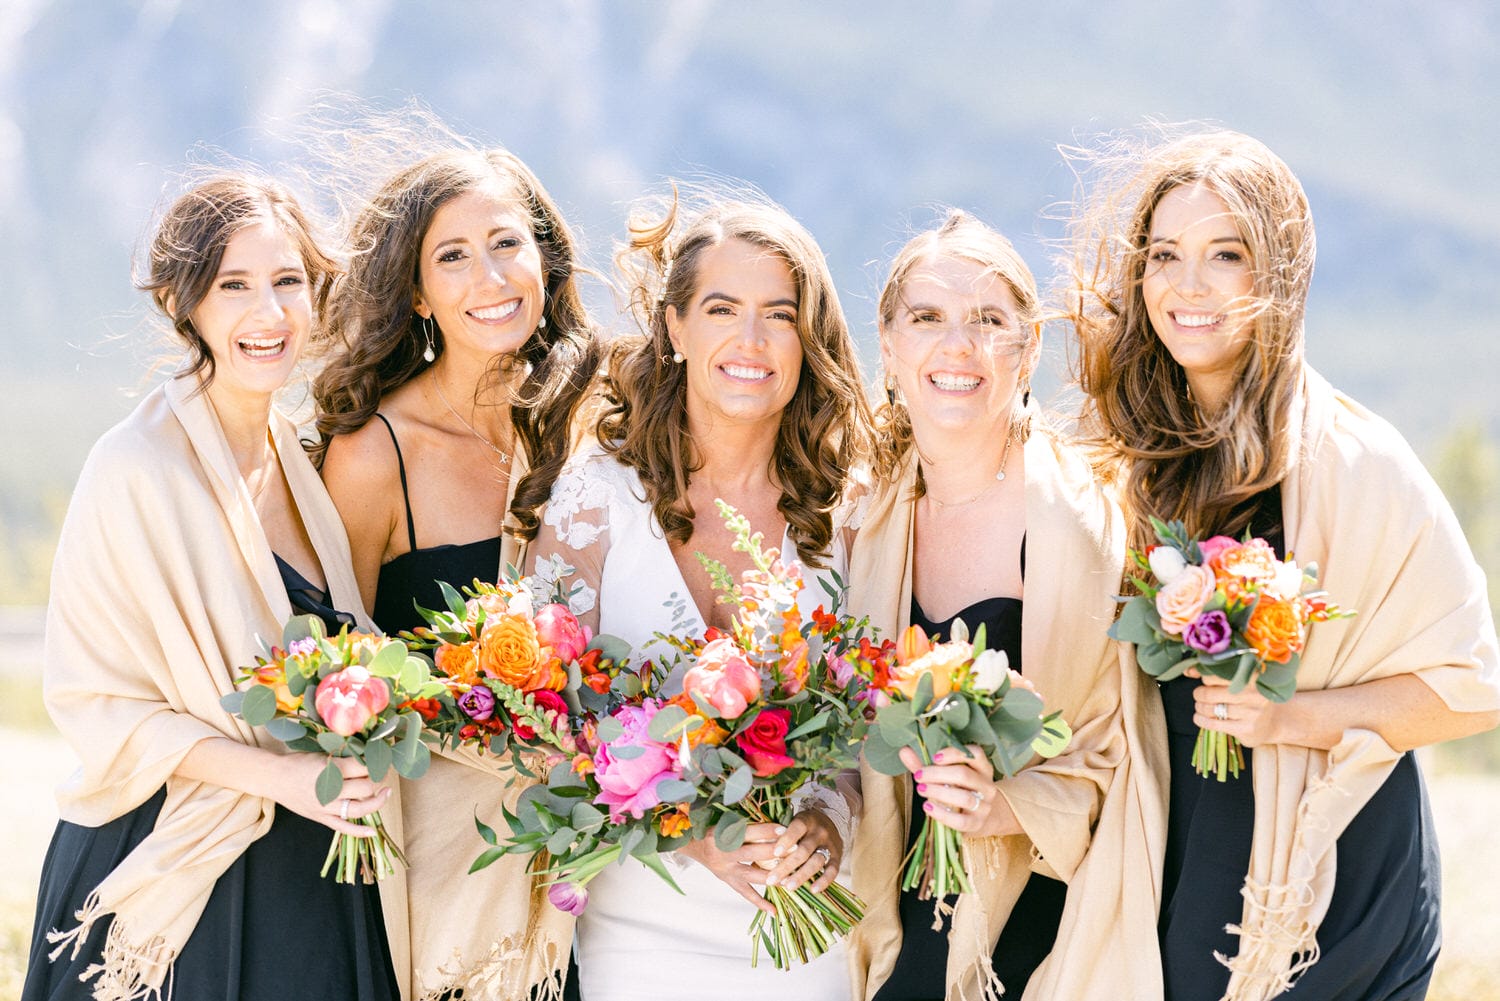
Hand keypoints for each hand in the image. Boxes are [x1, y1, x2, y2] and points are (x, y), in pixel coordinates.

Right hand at [270, 754, 390, 836]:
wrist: (274, 778)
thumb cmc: (299, 762)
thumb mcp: (323, 753)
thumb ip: (345, 756)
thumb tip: (370, 756)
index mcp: (331, 769)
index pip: (364, 768)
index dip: (376, 762)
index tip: (381, 758)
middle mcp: (330, 790)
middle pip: (366, 787)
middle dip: (376, 779)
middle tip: (377, 772)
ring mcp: (325, 807)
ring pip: (359, 808)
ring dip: (376, 801)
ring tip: (385, 792)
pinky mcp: (321, 818)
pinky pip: (343, 828)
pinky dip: (360, 832)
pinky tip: (373, 831)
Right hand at [675, 822, 783, 913]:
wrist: (693, 844)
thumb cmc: (714, 829)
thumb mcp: (725, 821)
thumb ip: (747, 824)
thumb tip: (775, 825)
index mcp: (723, 834)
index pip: (748, 832)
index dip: (766, 830)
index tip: (784, 829)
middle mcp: (724, 853)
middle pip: (753, 853)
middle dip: (775, 851)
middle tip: (795, 849)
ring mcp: (727, 870)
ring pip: (752, 875)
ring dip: (773, 876)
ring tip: (791, 878)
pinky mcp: (728, 881)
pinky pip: (746, 894)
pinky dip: (760, 903)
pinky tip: (774, 911)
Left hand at [762, 810, 841, 893]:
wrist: (831, 820)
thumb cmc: (802, 826)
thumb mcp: (790, 823)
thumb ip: (775, 838)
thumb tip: (752, 857)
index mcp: (806, 820)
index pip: (796, 828)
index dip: (786, 840)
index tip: (774, 853)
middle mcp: (819, 832)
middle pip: (804, 850)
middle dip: (787, 866)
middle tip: (771, 880)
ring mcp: (830, 845)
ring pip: (817, 861)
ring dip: (802, 875)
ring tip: (788, 887)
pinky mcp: (838, 857)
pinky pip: (833, 871)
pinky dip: (824, 881)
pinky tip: (812, 890)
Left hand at [901, 745, 1020, 838]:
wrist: (978, 818)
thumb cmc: (958, 790)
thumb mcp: (944, 775)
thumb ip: (925, 764)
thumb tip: (904, 751)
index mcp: (982, 768)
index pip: (975, 754)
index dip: (954, 753)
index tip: (934, 757)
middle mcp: (987, 785)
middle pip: (964, 775)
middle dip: (938, 774)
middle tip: (919, 776)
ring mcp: (985, 806)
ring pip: (964, 797)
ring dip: (938, 792)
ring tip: (921, 789)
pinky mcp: (977, 824)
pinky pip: (961, 820)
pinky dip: (942, 814)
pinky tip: (927, 807)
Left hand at [1192, 674, 1284, 747]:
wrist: (1273, 721)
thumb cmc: (1251, 697)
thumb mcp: (1241, 681)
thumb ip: (1216, 673)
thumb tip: (1188, 670)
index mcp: (1252, 676)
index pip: (1216, 673)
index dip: (1204, 675)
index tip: (1201, 678)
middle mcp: (1253, 693)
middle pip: (1209, 693)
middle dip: (1199, 693)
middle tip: (1200, 694)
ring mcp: (1251, 712)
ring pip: (1209, 709)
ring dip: (1199, 707)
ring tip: (1201, 706)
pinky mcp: (1246, 729)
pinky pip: (1213, 723)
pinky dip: (1200, 719)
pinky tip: (1199, 717)